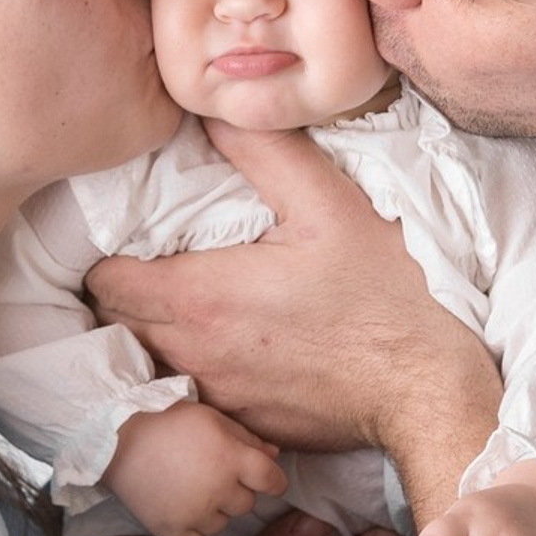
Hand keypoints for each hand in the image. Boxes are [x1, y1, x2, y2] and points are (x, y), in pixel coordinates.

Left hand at [89, 122, 499, 452]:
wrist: (430, 384)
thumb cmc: (384, 290)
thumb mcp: (326, 202)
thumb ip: (260, 150)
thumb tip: (210, 112)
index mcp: (200, 298)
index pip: (105, 280)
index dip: (105, 251)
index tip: (126, 230)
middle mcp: (194, 356)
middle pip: (119, 322)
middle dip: (124, 287)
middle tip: (155, 253)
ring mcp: (218, 398)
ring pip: (154, 359)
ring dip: (157, 328)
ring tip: (191, 291)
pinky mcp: (246, 423)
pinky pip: (194, 391)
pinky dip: (197, 363)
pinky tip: (236, 336)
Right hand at [103, 401, 287, 535]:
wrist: (118, 434)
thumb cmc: (169, 418)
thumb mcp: (214, 418)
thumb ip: (248, 438)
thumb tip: (275, 456)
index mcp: (232, 458)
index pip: (272, 480)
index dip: (273, 480)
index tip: (266, 478)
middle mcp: (218, 489)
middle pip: (247, 503)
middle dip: (237, 489)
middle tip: (213, 472)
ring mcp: (194, 513)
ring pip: (222, 524)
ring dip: (214, 510)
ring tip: (192, 487)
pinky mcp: (170, 530)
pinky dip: (194, 531)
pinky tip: (183, 511)